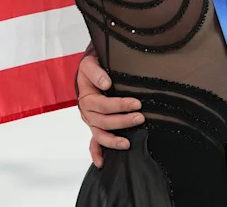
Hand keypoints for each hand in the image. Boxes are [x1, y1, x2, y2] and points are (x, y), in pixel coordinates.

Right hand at [76, 53, 142, 167]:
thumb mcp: (90, 63)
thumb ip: (96, 72)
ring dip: (113, 140)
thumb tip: (106, 83)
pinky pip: (93, 142)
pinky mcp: (94, 126)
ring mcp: (90, 121)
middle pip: (103, 121)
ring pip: (99, 134)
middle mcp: (87, 111)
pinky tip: (102, 162)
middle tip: (140, 117)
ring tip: (128, 143)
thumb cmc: (91, 68)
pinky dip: (96, 153)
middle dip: (122, 121)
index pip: (102, 104)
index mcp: (86, 97)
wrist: (88, 71)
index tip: (136, 103)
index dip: (119, 105)